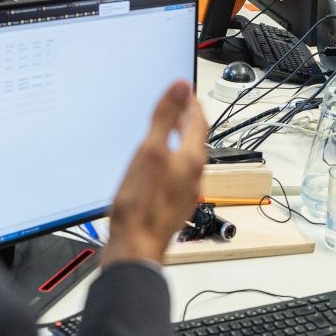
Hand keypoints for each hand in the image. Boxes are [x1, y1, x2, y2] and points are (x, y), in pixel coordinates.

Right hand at [103, 81, 209, 265]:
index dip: (192, 103)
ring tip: (171, 130)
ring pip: (188, 158)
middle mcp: (194, 175)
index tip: (185, 91)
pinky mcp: (174, 204)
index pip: (199, 122)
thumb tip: (181, 88)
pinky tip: (159, 165)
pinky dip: (173, 159)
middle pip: (196, 140)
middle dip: (189, 120)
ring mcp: (185, 191)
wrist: (136, 247)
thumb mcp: (150, 151)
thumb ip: (166, 118)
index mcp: (192, 159)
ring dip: (182, 139)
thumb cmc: (141, 205)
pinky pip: (179, 174)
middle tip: (181, 106)